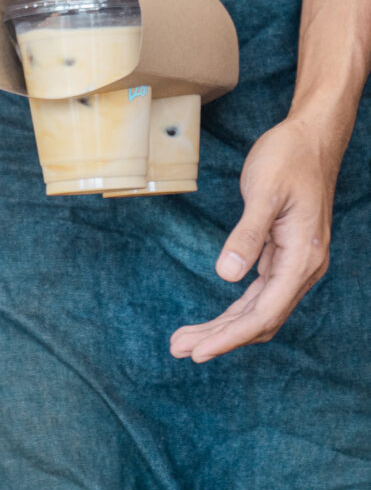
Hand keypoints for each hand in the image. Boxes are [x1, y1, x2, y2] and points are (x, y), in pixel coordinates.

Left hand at [169, 117, 340, 362]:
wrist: (311, 138)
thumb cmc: (288, 158)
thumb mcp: (263, 191)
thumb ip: (247, 235)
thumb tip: (226, 276)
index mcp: (303, 258)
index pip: (263, 313)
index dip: (229, 336)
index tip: (198, 351)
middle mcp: (304, 268)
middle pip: (260, 320)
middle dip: (219, 337)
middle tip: (178, 348)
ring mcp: (296, 263)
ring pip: (259, 310)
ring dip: (224, 327)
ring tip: (186, 339)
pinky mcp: (285, 254)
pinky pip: (260, 293)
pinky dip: (235, 309)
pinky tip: (216, 319)